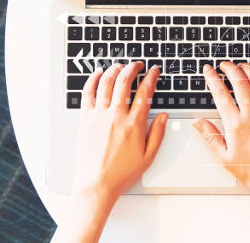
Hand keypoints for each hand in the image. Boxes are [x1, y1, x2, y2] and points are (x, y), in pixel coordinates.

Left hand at [73, 62, 166, 200]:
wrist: (96, 183)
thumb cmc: (121, 173)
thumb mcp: (148, 156)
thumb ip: (158, 133)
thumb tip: (164, 116)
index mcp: (134, 124)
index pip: (145, 92)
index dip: (151, 78)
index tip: (153, 71)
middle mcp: (116, 116)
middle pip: (125, 81)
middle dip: (133, 68)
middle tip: (137, 64)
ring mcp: (99, 115)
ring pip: (107, 83)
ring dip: (115, 70)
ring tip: (120, 65)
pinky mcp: (85, 118)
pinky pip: (88, 93)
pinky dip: (93, 79)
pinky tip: (98, 74)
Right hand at [194, 62, 249, 194]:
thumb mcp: (223, 157)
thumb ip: (209, 136)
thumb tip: (198, 122)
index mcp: (235, 124)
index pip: (220, 93)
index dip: (212, 78)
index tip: (208, 70)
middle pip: (239, 82)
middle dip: (230, 68)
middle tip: (225, 64)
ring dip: (248, 69)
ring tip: (241, 65)